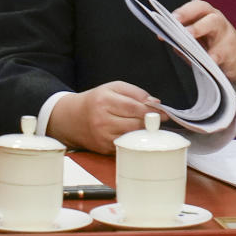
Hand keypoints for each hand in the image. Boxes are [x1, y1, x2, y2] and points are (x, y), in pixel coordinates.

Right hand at [47, 81, 164, 153]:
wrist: (71, 119)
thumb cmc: (95, 101)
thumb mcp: (113, 87)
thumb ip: (136, 92)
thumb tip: (154, 102)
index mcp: (104, 101)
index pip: (134, 107)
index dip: (152, 111)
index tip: (163, 113)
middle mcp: (102, 120)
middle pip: (135, 124)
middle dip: (149, 122)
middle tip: (156, 120)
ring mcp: (102, 136)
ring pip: (132, 137)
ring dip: (143, 132)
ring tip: (146, 126)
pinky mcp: (104, 148)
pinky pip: (125, 145)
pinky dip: (133, 141)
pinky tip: (135, 135)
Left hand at [173, 0, 235, 91]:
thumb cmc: (216, 46)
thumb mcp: (200, 40)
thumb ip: (185, 40)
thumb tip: (172, 42)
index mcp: (207, 16)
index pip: (197, 7)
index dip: (184, 11)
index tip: (171, 19)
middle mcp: (218, 22)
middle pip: (208, 15)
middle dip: (193, 20)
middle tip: (181, 30)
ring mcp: (226, 36)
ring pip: (215, 27)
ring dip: (200, 32)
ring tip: (190, 43)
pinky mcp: (230, 52)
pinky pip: (220, 53)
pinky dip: (211, 58)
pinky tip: (205, 61)